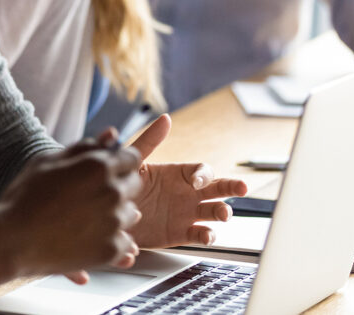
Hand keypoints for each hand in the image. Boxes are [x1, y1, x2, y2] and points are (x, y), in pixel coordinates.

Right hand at [0, 136, 142, 283]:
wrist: (12, 240)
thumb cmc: (25, 197)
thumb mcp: (48, 161)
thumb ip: (85, 147)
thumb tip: (113, 134)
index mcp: (98, 166)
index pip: (132, 157)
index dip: (120, 162)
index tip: (109, 169)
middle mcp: (111, 192)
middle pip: (135, 184)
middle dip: (119, 185)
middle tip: (92, 194)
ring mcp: (113, 222)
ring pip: (130, 214)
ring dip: (116, 213)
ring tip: (86, 218)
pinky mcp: (111, 250)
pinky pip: (124, 242)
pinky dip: (111, 240)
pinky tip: (87, 237)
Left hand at [127, 115, 248, 248]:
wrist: (111, 213)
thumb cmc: (123, 184)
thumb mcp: (135, 162)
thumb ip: (150, 141)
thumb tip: (165, 118)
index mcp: (179, 174)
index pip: (202, 171)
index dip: (204, 175)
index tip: (196, 182)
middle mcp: (187, 193)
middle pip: (218, 189)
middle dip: (232, 187)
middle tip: (242, 188)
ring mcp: (187, 213)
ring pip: (214, 212)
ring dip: (223, 212)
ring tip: (223, 214)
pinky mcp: (181, 233)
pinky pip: (200, 234)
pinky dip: (208, 236)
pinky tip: (207, 235)